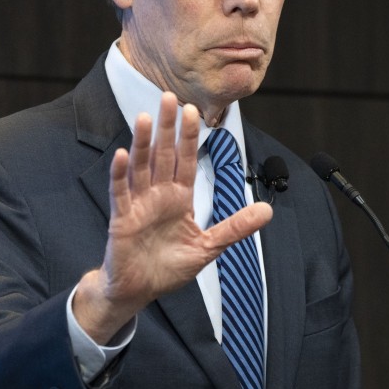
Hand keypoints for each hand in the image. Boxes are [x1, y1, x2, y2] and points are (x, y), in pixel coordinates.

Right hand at [73, 92, 272, 343]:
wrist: (140, 291)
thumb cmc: (168, 268)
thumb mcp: (209, 247)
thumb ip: (235, 228)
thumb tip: (268, 211)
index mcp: (178, 199)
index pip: (185, 161)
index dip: (189, 137)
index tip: (193, 111)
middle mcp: (158, 196)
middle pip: (163, 155)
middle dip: (168, 128)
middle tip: (170, 96)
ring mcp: (138, 205)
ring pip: (141, 167)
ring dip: (143, 143)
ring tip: (147, 117)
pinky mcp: (121, 219)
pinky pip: (120, 192)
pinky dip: (120, 174)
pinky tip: (122, 154)